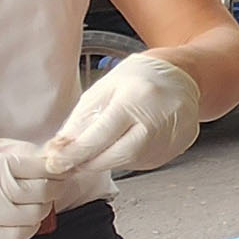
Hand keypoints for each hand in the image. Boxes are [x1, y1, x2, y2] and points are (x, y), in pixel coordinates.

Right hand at [0, 138, 52, 238]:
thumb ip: (6, 151)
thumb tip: (42, 156)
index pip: (33, 166)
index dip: (52, 167)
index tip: (58, 164)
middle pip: (37, 192)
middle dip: (52, 186)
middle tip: (52, 181)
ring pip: (31, 216)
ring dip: (42, 208)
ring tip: (37, 199)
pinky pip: (16, 236)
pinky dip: (29, 228)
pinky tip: (25, 218)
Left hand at [41, 51, 200, 176]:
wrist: (183, 75)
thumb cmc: (141, 76)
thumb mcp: (104, 88)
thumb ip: (81, 119)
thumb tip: (61, 148)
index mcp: (135, 98)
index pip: (99, 136)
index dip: (74, 154)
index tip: (55, 163)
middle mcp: (157, 120)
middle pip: (115, 156)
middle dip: (89, 162)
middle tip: (72, 161)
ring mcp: (171, 137)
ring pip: (129, 163)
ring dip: (108, 159)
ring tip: (103, 144)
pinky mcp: (177, 148)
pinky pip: (144, 161)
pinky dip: (128, 157)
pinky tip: (127, 141)